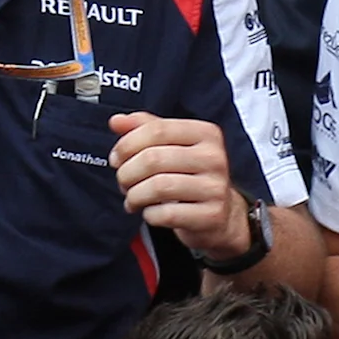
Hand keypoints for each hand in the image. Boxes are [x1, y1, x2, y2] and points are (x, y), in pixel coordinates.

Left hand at [110, 114, 248, 257]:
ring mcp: (216, 188)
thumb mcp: (172, 146)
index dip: (127, 144)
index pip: (157, 130)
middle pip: (154, 159)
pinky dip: (150, 214)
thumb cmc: (190, 176)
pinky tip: (150, 213)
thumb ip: (145, 129)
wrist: (221, 216)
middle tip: (122, 182)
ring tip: (132, 199)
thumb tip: (116, 122)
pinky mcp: (212, 216)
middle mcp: (214, 158)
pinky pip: (167, 214)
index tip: (116, 158)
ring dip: (135, 195)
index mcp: (205, 134)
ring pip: (158, 187)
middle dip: (127, 172)